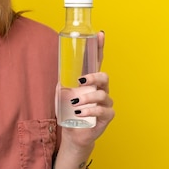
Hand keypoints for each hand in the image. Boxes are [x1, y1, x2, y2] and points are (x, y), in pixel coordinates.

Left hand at [60, 31, 114, 149]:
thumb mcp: (61, 95)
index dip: (99, 48)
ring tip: (74, 104)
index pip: (97, 61)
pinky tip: (80, 113)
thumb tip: (61, 76)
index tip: (99, 34)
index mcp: (91, 82)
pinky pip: (102, 111)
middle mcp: (101, 90)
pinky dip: (89, 111)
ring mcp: (106, 103)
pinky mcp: (107, 116)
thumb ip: (63, 83)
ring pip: (102, 95)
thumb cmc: (69, 112)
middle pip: (105, 76)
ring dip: (87, 98)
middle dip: (94, 77)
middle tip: (80, 81)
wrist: (73, 134)